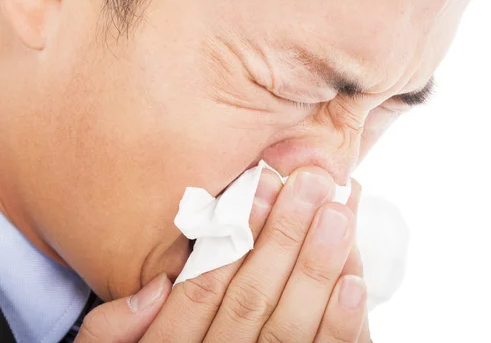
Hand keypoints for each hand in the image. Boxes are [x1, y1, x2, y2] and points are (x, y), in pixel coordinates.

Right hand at [76, 167, 370, 341]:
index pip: (200, 291)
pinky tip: (354, 282)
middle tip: (310, 183)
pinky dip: (339, 323)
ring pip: (288, 329)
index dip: (234, 237)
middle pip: (250, 301)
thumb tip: (155, 285)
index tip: (260, 185)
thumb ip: (116, 329)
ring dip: (315, 267)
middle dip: (283, 237)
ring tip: (336, 212)